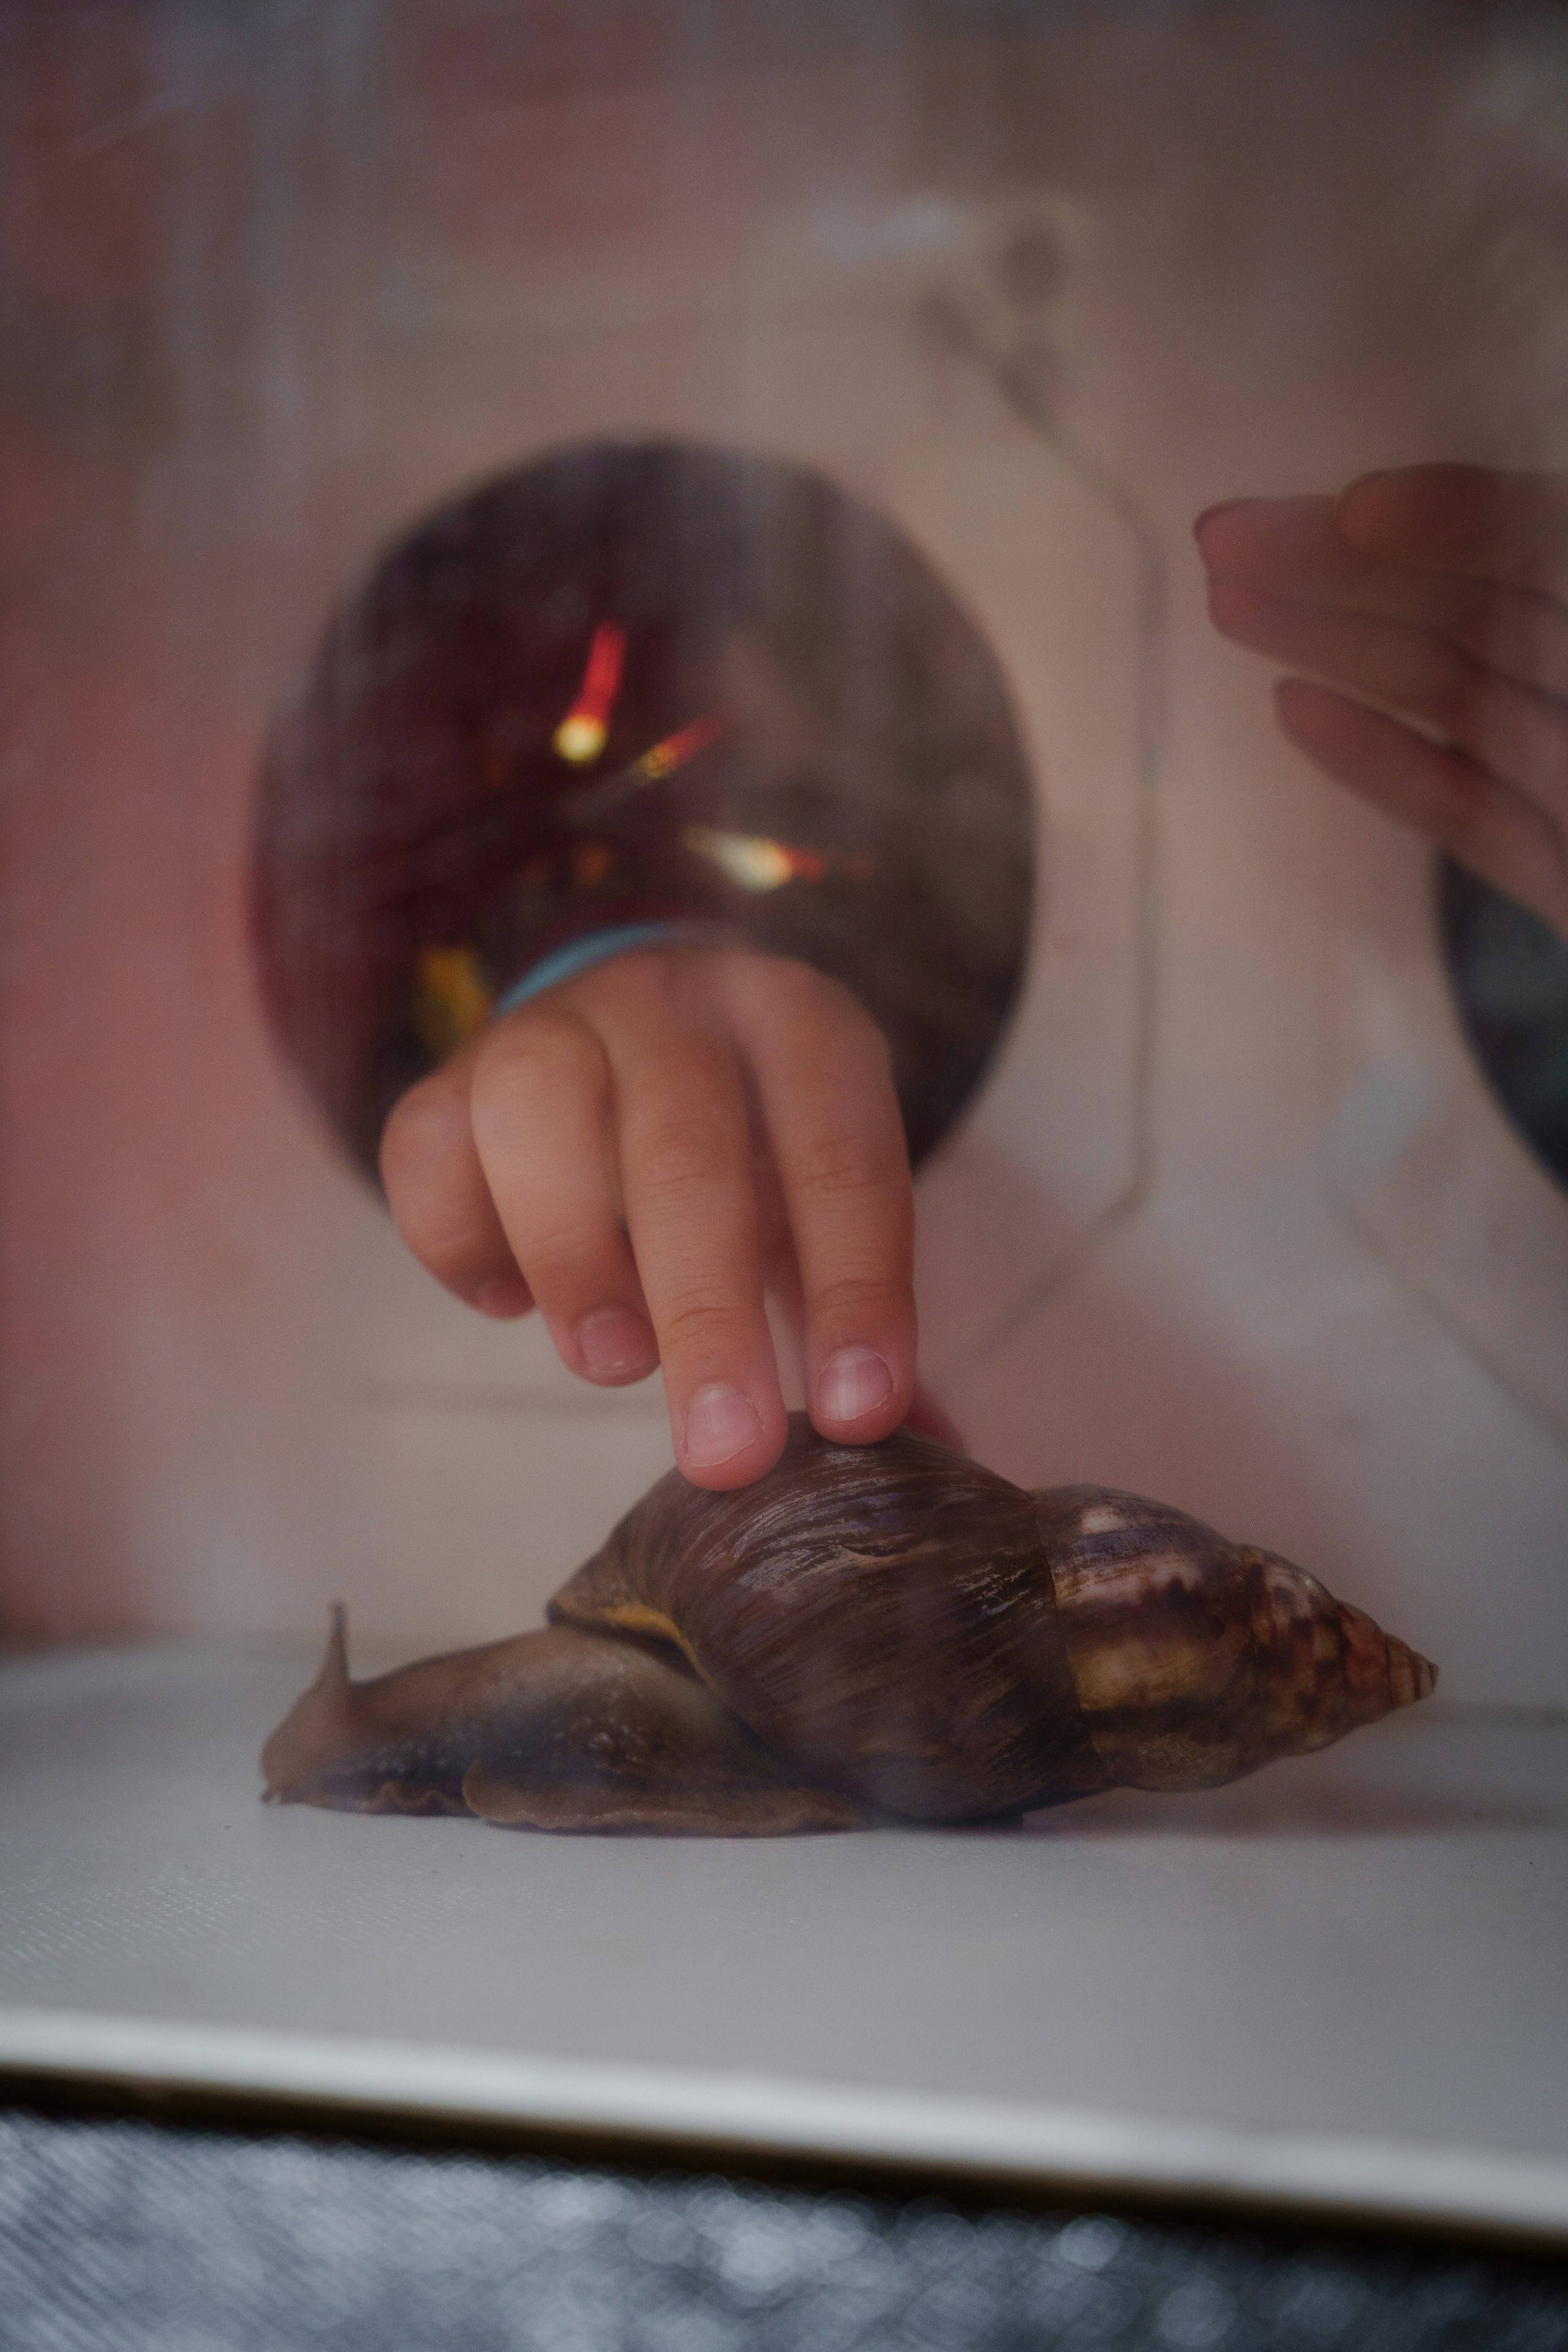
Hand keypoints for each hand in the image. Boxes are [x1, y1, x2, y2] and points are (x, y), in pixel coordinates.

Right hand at [380, 947, 924, 1488]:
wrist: (626, 1025)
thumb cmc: (745, 1142)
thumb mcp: (819, 1205)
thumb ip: (858, 1316)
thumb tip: (937, 1451)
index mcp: (796, 1024)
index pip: (839, 1151)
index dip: (856, 1286)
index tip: (861, 1415)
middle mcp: (672, 1003)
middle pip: (683, 1144)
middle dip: (708, 1313)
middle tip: (727, 1454)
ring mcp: (550, 1028)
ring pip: (536, 1114)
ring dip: (574, 1257)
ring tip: (612, 1366)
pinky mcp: (448, 1077)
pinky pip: (428, 1149)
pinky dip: (460, 1242)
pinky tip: (509, 1303)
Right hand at [1195, 464, 1567, 938]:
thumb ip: (1541, 553)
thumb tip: (1389, 516)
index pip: (1541, 540)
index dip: (1453, 517)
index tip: (1351, 507)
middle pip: (1476, 609)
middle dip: (1347, 570)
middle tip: (1219, 538)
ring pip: (1454, 696)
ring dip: (1336, 644)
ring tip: (1225, 604)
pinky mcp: (1563, 878)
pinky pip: (1470, 813)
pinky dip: (1383, 765)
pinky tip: (1292, 712)